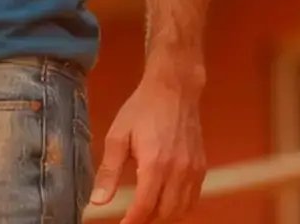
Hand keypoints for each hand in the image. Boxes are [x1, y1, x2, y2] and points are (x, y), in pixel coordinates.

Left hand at [90, 70, 206, 222]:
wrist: (174, 88)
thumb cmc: (143, 109)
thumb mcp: (118, 136)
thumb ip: (108, 172)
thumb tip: (98, 201)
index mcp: (155, 164)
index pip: (144, 207)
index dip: (131, 222)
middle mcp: (178, 171)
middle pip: (164, 213)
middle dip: (147, 220)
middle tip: (131, 217)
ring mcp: (193, 170)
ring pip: (181, 210)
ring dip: (163, 216)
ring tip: (146, 211)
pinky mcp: (201, 166)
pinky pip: (193, 198)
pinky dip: (179, 207)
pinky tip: (165, 201)